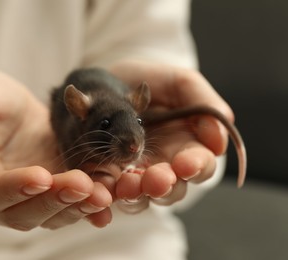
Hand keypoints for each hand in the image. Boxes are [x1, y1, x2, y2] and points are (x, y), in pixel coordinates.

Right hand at [0, 69, 111, 229]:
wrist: (8, 106)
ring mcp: (30, 195)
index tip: (40, 176)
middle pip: (22, 212)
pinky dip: (89, 210)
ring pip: (50, 215)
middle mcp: (0, 196)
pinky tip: (106, 205)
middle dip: (53, 201)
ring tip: (101, 195)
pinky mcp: (55, 188)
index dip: (13, 188)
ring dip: (76, 208)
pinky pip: (70, 206)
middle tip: (81, 185)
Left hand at [109, 60, 233, 210]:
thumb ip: (204, 103)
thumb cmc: (148, 82)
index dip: (198, 166)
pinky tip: (111, 186)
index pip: (202, 164)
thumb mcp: (179, 83)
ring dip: (140, 193)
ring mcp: (139, 174)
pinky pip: (117, 194)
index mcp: (188, 145)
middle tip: (156, 180)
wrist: (106, 82)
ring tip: (129, 185)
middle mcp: (166, 164)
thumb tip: (219, 142)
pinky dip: (115, 193)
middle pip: (174, 187)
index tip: (186, 164)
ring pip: (146, 196)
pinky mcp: (113, 177)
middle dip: (166, 186)